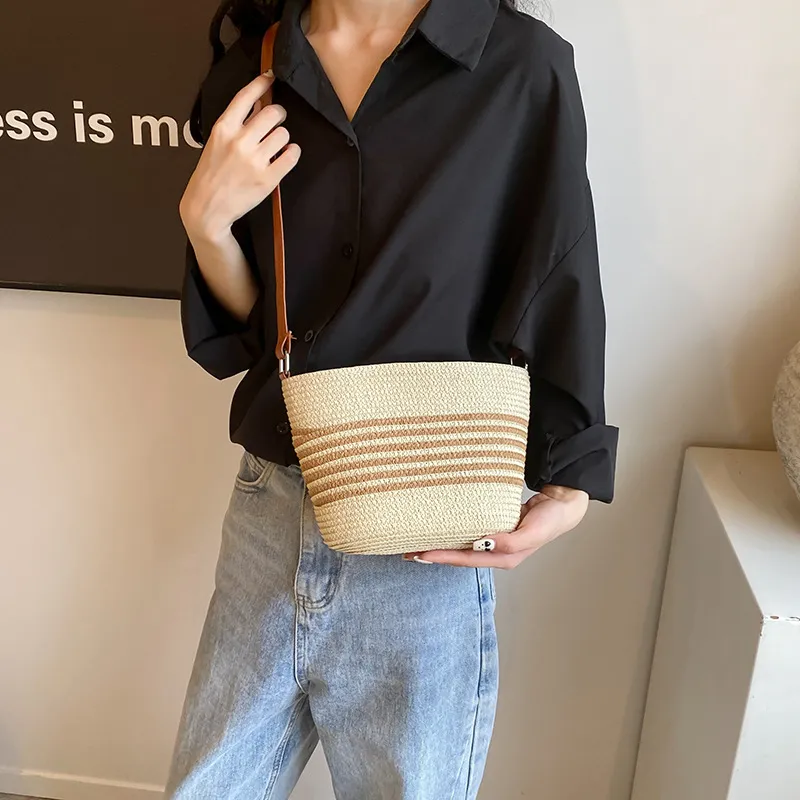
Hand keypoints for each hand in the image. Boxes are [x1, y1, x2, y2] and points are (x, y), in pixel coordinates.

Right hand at [179, 72, 300, 242]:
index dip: (261, 83)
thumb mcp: (216, 143)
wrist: (207, 208)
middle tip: (276, 122)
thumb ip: (236, 124)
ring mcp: (254, 160)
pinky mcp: (268, 179)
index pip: (246, 97)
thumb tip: (258, 105)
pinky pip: (292, 155)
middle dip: (278, 115)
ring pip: (284, 134)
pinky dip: (292, 153)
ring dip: (283, 137)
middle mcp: (239, 141)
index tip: (271, 77)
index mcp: (223, 129)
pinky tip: (286, 155)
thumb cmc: (211, 175)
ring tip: (275, 146)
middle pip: (273, 113)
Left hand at [404, 485, 589, 568]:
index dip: (442, 557)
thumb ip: (511, 541)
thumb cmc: (549, 519)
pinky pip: (469, 534)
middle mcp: (495, 553)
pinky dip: (453, 533)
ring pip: (461, 546)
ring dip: (441, 545)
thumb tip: (485, 543)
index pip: (465, 559)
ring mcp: (494, 542)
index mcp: (503, 557)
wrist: (562, 505)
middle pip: (458, 557)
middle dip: (434, 554)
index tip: (421, 552)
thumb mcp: (533, 531)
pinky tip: (441, 529)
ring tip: (418, 542)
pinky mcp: (493, 529)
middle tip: (408, 549)